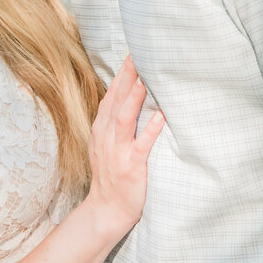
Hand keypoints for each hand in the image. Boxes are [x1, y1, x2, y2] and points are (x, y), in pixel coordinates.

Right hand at [85, 55, 164, 235]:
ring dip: (135, 98)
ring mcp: (117, 152)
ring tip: (146, 79)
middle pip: (116, 100)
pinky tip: (160, 117)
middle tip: (139, 53)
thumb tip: (132, 94)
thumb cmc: (111, 174)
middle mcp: (107, 135)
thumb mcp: (106, 143)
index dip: (122, 73)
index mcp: (102, 128)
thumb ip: (116, 120)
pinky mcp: (130, 167)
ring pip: (124, 119)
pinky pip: (141, 146)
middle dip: (127, 76)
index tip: (134, 52)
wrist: (105, 210)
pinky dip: (150, 130)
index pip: (112, 94)